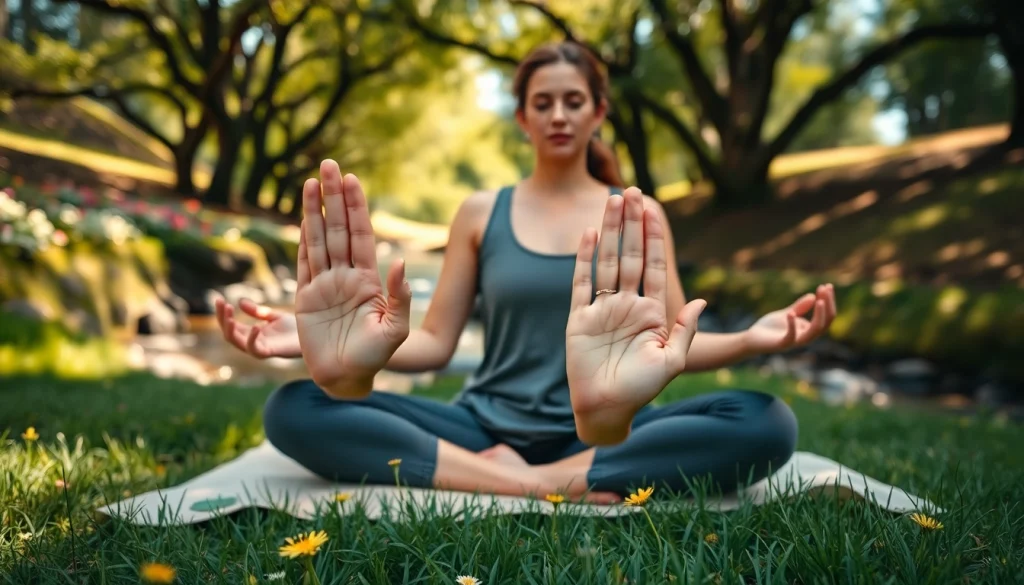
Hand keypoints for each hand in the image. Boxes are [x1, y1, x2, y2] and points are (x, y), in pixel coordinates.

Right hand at [214, 297, 300, 358]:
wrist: (312, 336)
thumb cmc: (293, 329)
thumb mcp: (273, 316)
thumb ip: (257, 311)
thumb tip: (239, 302)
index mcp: (251, 333)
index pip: (230, 324)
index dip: (223, 313)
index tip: (219, 299)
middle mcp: (252, 342)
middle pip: (229, 333)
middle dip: (223, 318)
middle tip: (222, 303)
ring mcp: (260, 348)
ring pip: (237, 342)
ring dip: (231, 329)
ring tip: (230, 314)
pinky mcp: (271, 353)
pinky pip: (256, 350)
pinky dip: (253, 339)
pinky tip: (255, 326)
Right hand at [294, 160, 411, 397]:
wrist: (348, 379)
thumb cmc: (376, 357)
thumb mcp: (396, 329)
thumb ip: (400, 297)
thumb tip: (401, 263)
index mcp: (368, 280)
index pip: (361, 234)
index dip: (356, 207)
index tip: (351, 179)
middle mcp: (346, 276)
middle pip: (339, 228)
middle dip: (334, 196)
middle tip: (328, 164)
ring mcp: (325, 285)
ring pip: (319, 239)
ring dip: (315, 210)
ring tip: (311, 181)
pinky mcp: (306, 298)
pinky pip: (303, 262)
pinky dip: (302, 238)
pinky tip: (304, 216)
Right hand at [566, 187, 706, 444]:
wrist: (607, 409)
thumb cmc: (642, 390)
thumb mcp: (672, 360)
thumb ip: (683, 329)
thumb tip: (701, 300)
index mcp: (651, 312)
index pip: (653, 266)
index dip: (654, 238)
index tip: (655, 210)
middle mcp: (626, 304)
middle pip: (629, 255)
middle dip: (632, 223)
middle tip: (633, 191)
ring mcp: (602, 309)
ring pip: (607, 261)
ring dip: (609, 231)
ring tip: (612, 200)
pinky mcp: (579, 318)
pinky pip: (581, 283)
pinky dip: (584, 259)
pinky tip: (588, 235)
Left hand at [743, 284, 836, 353]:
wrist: (751, 339)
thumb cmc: (769, 328)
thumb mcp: (786, 313)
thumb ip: (799, 308)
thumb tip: (813, 296)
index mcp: (807, 330)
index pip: (825, 317)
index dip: (828, 302)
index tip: (827, 285)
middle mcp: (804, 337)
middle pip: (824, 324)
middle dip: (827, 305)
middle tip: (826, 288)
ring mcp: (793, 342)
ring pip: (813, 333)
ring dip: (819, 316)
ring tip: (819, 300)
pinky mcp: (781, 345)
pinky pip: (790, 337)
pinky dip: (792, 325)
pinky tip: (790, 313)